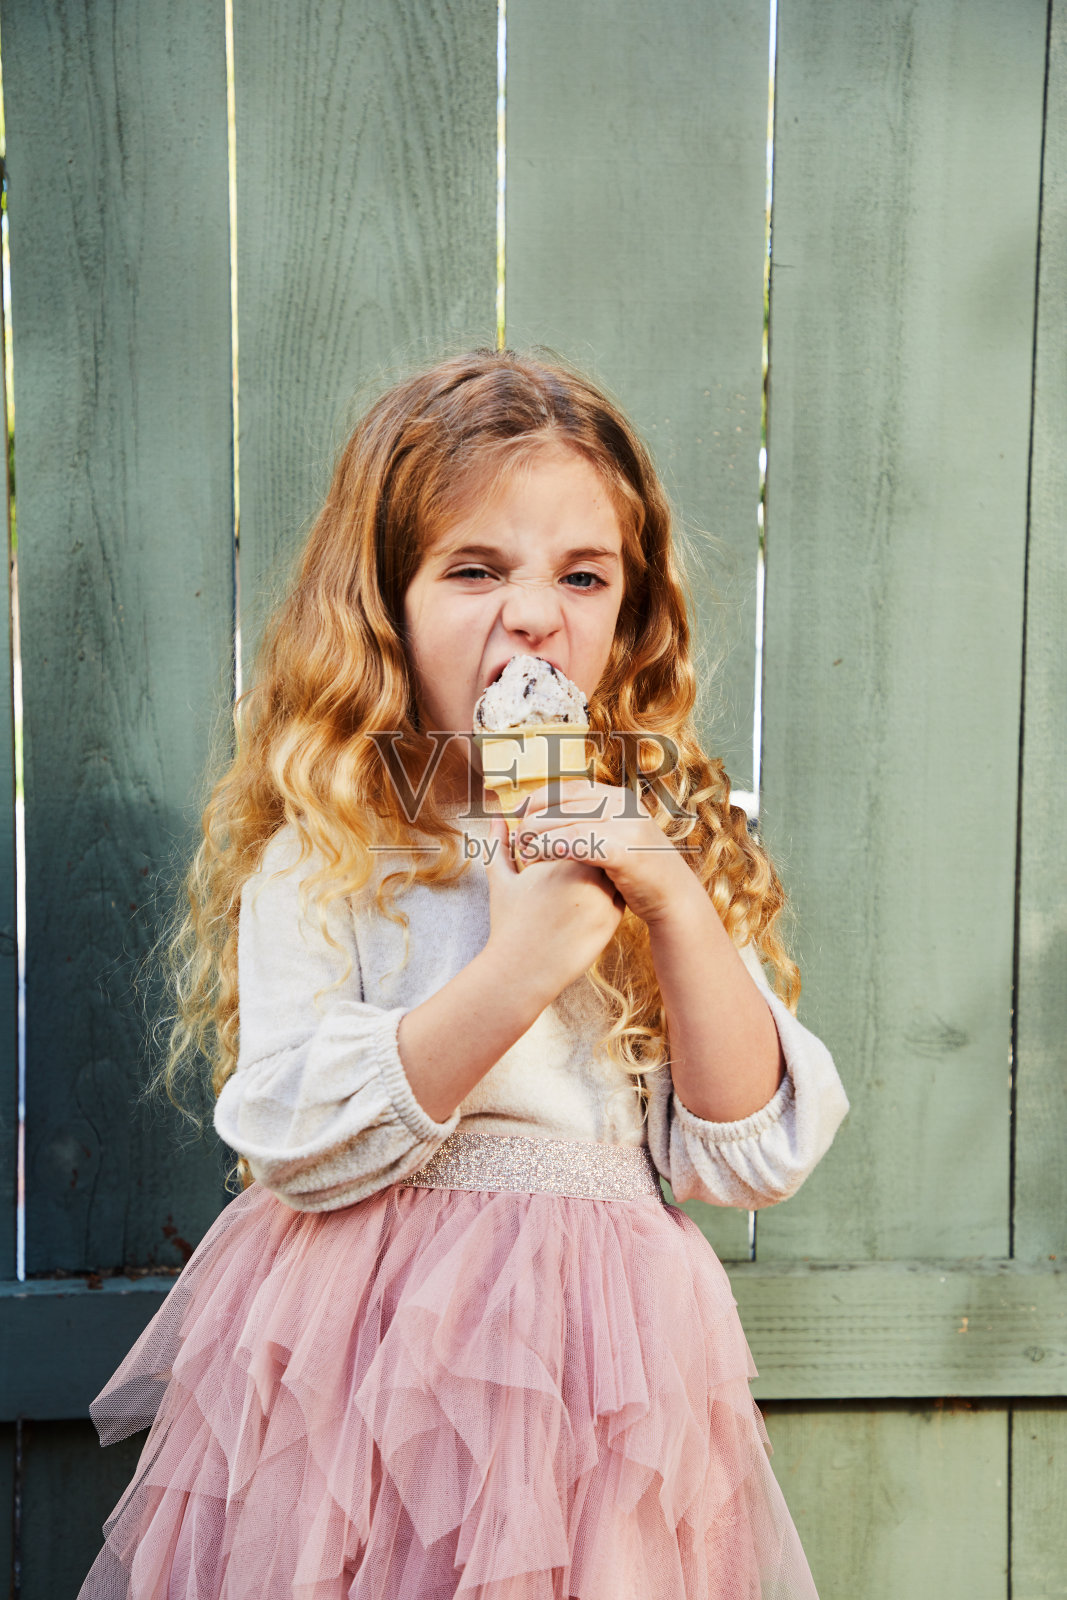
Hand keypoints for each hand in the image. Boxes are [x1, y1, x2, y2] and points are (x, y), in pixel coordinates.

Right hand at [483, 812, 625, 999]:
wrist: (523, 970)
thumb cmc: (509, 923)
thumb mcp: (501, 879)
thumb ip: (499, 843)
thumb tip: (496, 817)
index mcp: (563, 857)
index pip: (576, 831)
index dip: (563, 840)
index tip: (546, 859)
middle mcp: (589, 873)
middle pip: (597, 847)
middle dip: (586, 852)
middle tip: (561, 875)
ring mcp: (605, 896)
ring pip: (612, 870)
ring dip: (599, 872)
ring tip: (570, 893)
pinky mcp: (614, 919)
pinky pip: (618, 895)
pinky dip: (606, 895)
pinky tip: (580, 911)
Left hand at [512, 778, 702, 927]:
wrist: (674, 898)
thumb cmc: (639, 871)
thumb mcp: (619, 835)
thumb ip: (593, 822)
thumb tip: (552, 815)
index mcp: (619, 798)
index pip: (569, 788)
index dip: (538, 798)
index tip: (516, 811)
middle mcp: (623, 805)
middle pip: (563, 804)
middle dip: (533, 819)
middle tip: (515, 836)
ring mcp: (625, 826)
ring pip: (565, 822)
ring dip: (537, 835)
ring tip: (521, 850)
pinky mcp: (622, 850)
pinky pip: (576, 842)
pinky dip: (551, 847)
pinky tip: (537, 857)